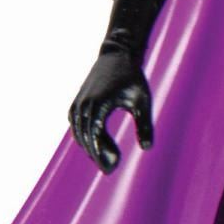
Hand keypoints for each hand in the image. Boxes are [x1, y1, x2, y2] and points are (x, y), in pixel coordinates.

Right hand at [69, 48, 152, 173]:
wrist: (117, 55)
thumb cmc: (132, 77)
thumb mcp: (142, 100)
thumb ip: (145, 125)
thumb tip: (147, 148)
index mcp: (98, 104)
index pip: (95, 138)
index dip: (103, 154)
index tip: (114, 165)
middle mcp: (84, 105)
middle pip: (86, 139)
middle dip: (97, 155)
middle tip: (111, 168)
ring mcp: (77, 104)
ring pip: (79, 134)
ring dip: (90, 148)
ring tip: (106, 158)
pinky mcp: (76, 103)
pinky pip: (76, 126)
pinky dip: (84, 137)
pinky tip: (97, 145)